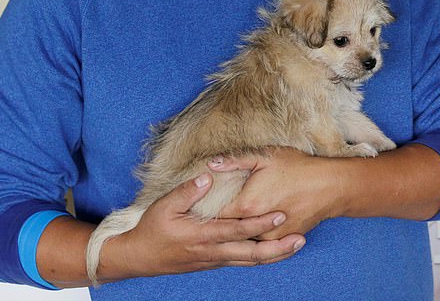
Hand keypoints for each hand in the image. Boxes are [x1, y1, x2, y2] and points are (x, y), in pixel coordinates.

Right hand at [99, 172, 305, 281]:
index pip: (237, 231)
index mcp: (203, 236)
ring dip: (273, 255)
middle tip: (300, 239)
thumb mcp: (164, 206)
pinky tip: (273, 251)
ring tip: (296, 245)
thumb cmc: (151, 230)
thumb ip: (188, 191)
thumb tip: (208, 175)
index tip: (279, 215)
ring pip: (249, 261)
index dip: (259, 224)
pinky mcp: (213, 263)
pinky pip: (241, 261)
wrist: (139, 258)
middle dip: (278, 248)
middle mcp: (212, 252)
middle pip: (251, 254)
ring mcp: (214, 260)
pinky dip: (259, 257)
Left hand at [208, 148, 339, 240]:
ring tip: (220, 232)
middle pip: (226, 231)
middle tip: (203, 223)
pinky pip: (261, 244)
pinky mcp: (282, 241)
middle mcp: (256, 226)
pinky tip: (246, 234)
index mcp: (247, 205)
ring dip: (233, 236)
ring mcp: (270, 237)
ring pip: (243, 241)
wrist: (330, 186)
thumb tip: (211, 164)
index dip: (204, 211)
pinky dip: (252, 240)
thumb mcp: (266, 156)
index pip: (214, 215)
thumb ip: (235, 160)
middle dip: (215, 227)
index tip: (195, 208)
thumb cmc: (298, 167)